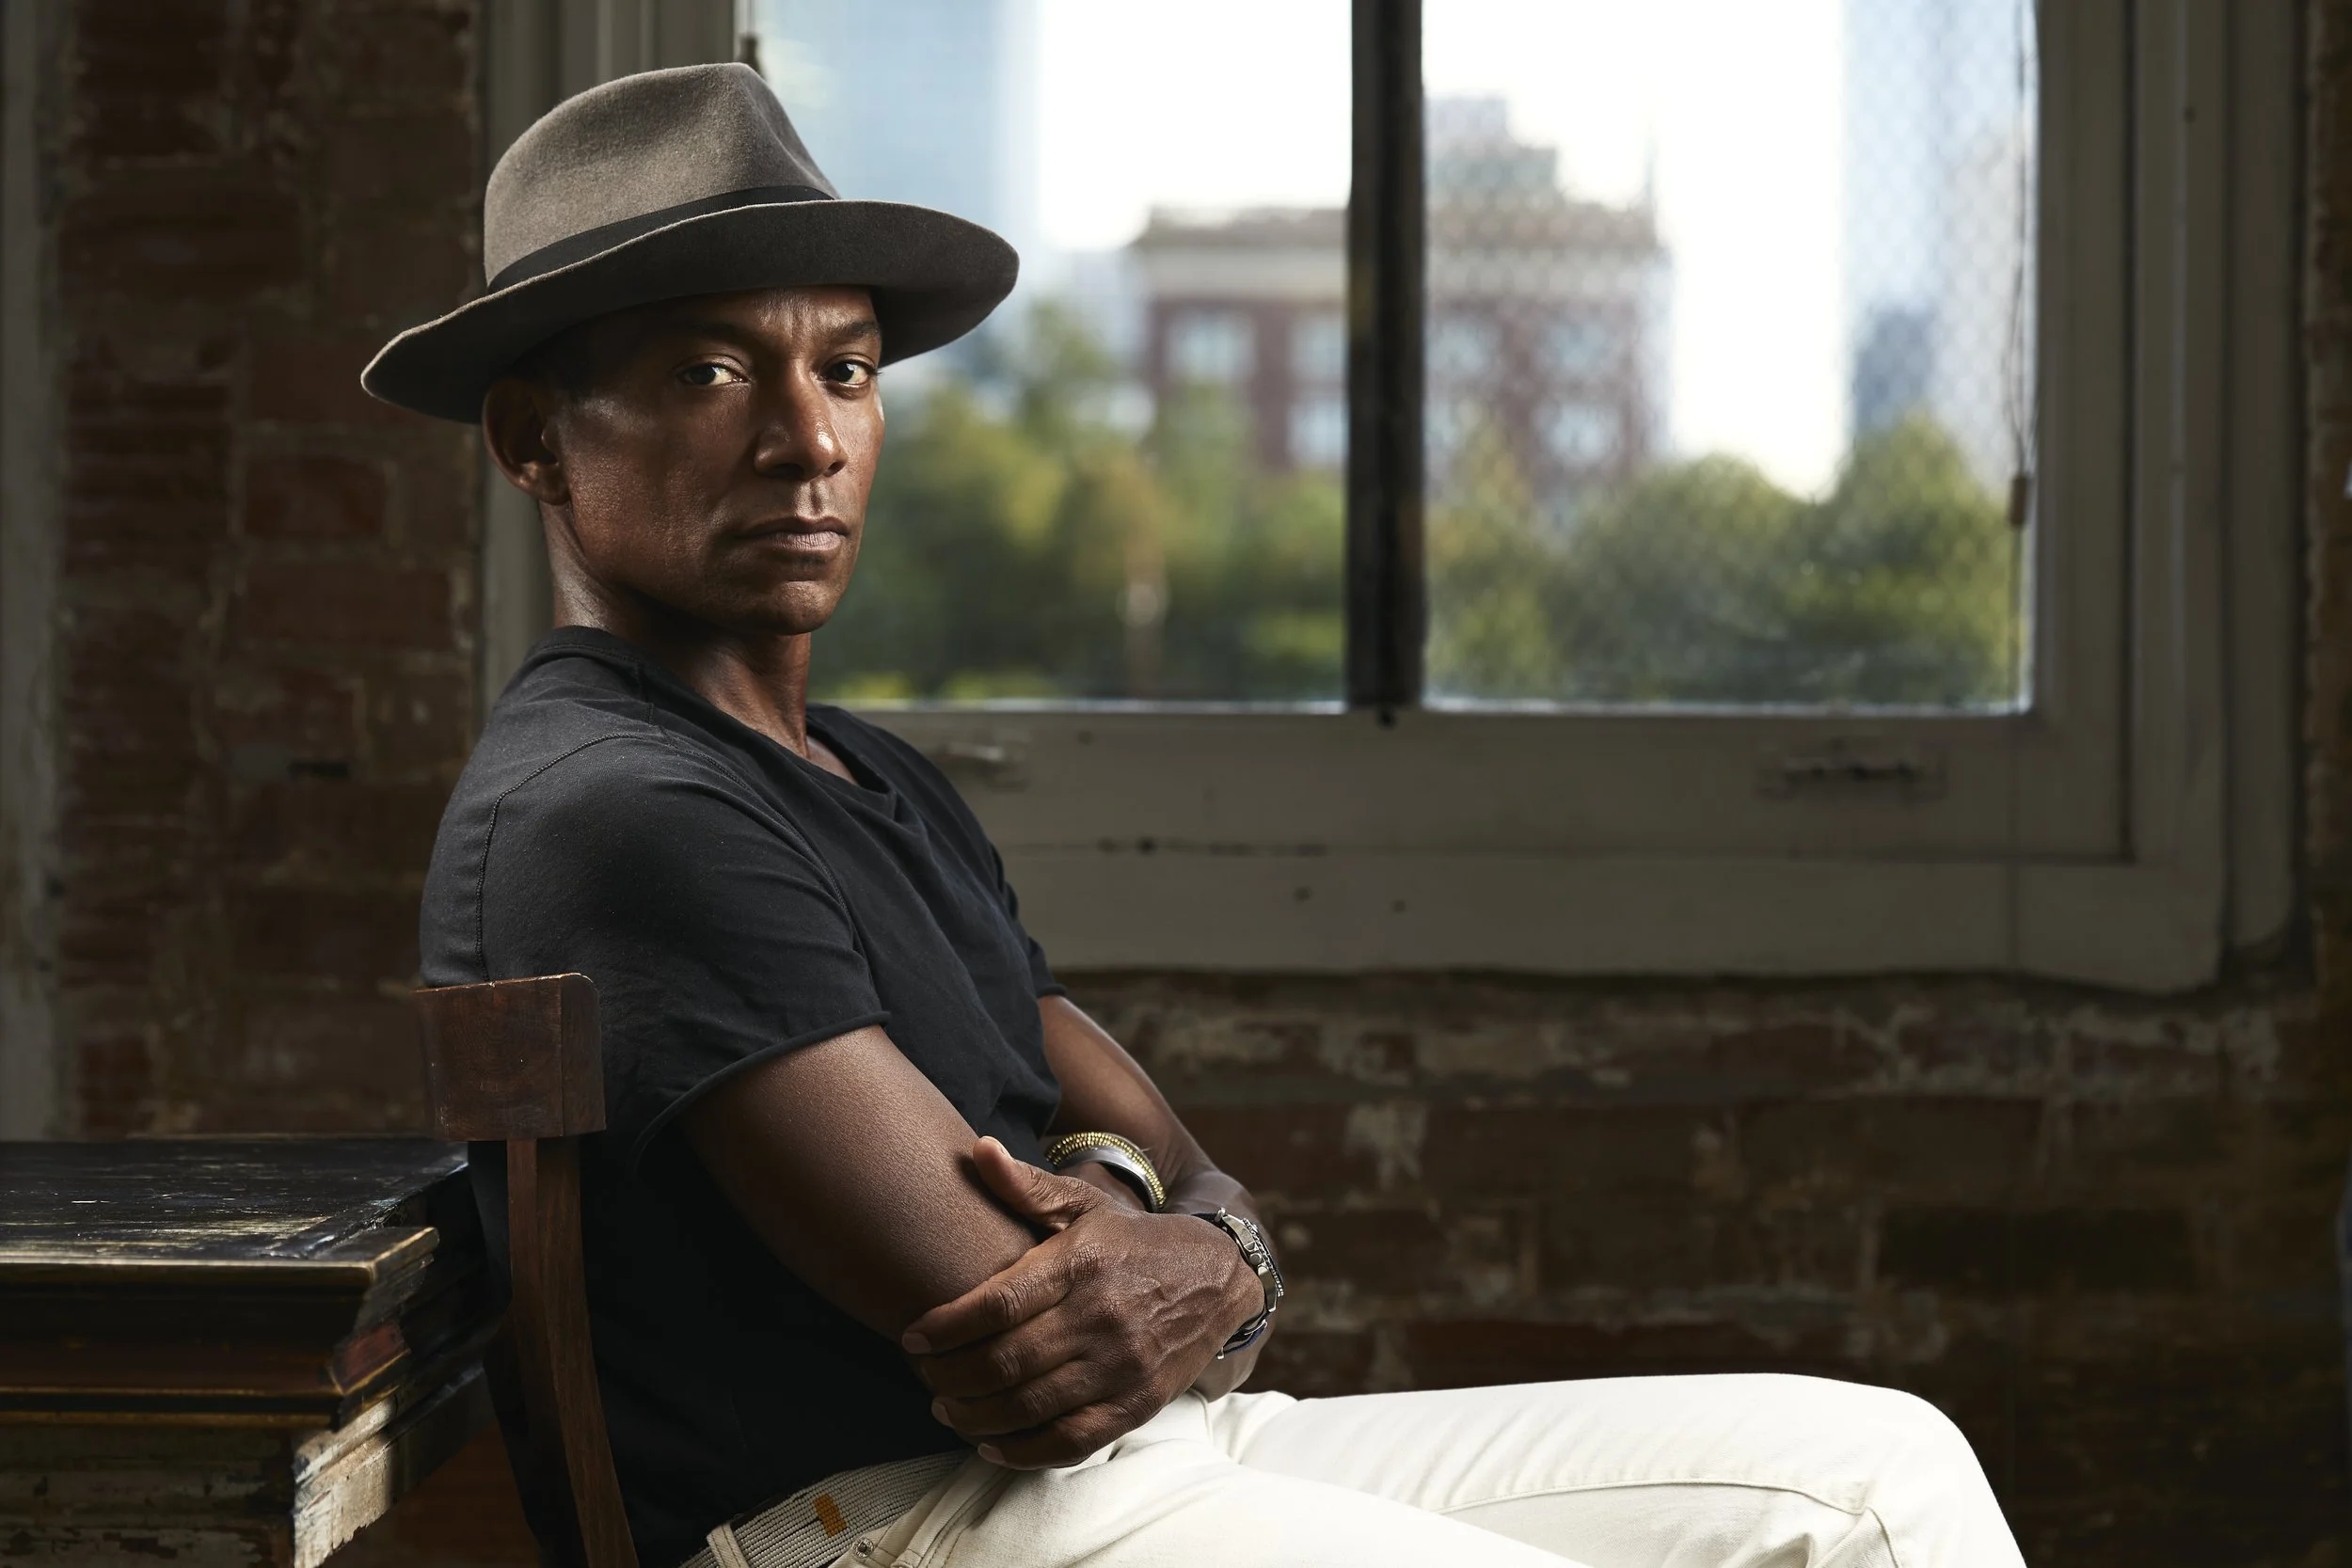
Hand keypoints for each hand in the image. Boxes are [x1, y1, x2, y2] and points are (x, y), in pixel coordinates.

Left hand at [900, 1136, 1258, 1468]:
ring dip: (974, 1416)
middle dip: (950, 1376)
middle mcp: (1100, 1317)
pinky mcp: (1137, 1404)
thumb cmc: (1133, 1241)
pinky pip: (1071, 1441)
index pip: (997, 1305)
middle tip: (923, 1376)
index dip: (946, 1327)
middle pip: (1005, 1361)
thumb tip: (976, 1150)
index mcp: (1080, 1265)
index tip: (912, 1337)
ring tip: (946, 1407)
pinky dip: (1023, 1451)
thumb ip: (1027, 1187)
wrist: (1217, 1279)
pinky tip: (991, 1444)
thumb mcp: (1086, 1206)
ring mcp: (1121, 1365)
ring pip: (1031, 1406)